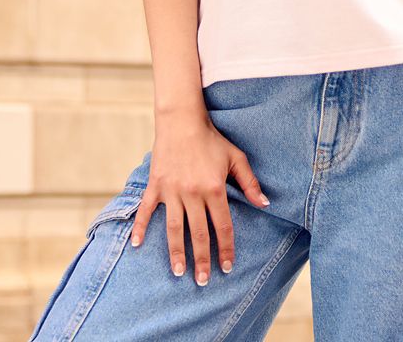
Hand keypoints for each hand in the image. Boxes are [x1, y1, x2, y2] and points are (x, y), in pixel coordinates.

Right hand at [131, 110, 269, 285]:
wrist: (183, 121)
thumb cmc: (212, 140)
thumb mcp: (236, 157)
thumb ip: (250, 182)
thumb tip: (265, 203)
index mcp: (214, 189)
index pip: (222, 226)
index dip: (226, 248)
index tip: (227, 266)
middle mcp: (192, 194)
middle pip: (198, 234)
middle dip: (201, 259)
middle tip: (203, 281)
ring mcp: (172, 191)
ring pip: (173, 229)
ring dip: (176, 252)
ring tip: (179, 272)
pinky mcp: (155, 186)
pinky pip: (146, 211)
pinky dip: (140, 228)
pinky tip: (138, 245)